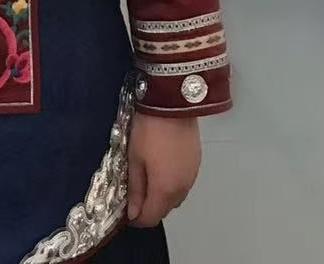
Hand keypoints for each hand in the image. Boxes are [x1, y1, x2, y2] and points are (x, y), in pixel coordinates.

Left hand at [126, 112, 200, 227]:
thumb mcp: (135, 159)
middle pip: (165, 210)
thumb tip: (133, 213)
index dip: (137, 219)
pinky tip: (163, 169)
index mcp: (165, 190)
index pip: (151, 218)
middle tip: (135, 193)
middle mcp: (182, 189)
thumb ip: (135, 189)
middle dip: (150, 207)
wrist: (173, 105)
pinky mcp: (196, 165)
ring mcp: (192, 177)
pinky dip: (172, 184)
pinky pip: (183, 184)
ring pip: (175, 198)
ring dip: (162, 196)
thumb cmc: (149, 131)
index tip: (127, 211)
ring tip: (148, 179)